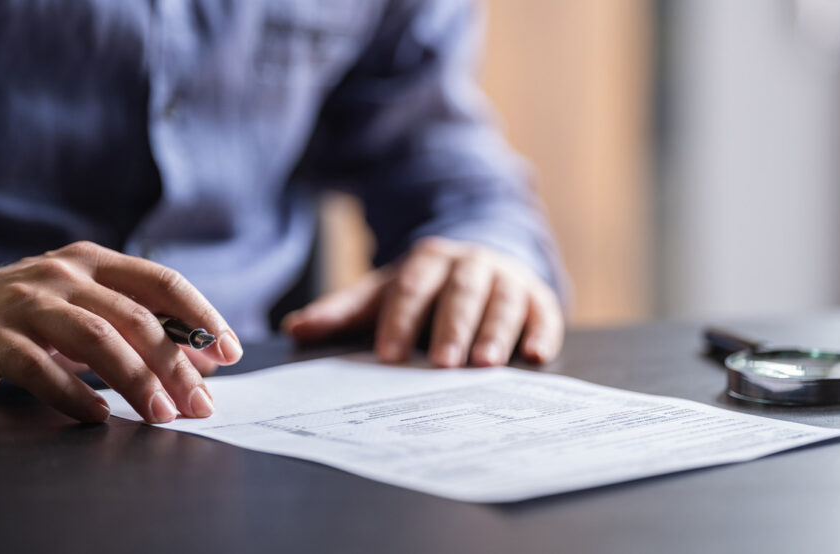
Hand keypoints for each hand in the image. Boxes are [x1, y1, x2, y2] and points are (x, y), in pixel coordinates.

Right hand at [0, 241, 242, 422]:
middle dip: (176, 364)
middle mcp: (64, 275)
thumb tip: (205, 362)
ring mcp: (25, 303)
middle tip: (200, 404)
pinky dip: (73, 394)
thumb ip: (142, 328)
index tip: (231, 352)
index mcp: (97, 263)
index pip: (163, 282)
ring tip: (161, 414)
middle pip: (136, 317)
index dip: (202, 317)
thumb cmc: (35, 318)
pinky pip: (39, 368)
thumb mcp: (90, 308)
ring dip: (136, 380)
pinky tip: (97, 417)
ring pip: (96, 339)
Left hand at [283, 237, 563, 366]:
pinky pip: (543, 313)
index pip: (410, 289)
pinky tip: (536, 355)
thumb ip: (343, 312)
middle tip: (441, 365)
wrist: (480, 263)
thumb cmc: (424, 290)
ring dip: (496, 332)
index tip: (388, 356)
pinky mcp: (537, 297)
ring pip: (502, 301)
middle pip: (460, 294)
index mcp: (428, 260)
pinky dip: (542, 332)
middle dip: (451, 328)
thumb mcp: (383, 294)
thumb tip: (296, 329)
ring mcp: (507, 278)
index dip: (399, 321)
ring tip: (486, 365)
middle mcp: (470, 265)